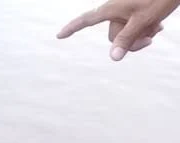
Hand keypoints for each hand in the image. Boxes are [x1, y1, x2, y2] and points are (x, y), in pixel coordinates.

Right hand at [57, 0, 179, 59]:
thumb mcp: (143, 20)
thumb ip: (127, 39)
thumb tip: (113, 58)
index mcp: (111, 9)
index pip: (86, 20)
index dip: (72, 28)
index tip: (59, 35)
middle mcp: (116, 11)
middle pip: (113, 36)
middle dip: (130, 42)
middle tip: (151, 40)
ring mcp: (126, 11)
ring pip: (126, 34)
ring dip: (141, 36)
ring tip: (157, 28)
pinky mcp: (135, 12)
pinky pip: (134, 27)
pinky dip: (144, 30)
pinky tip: (158, 25)